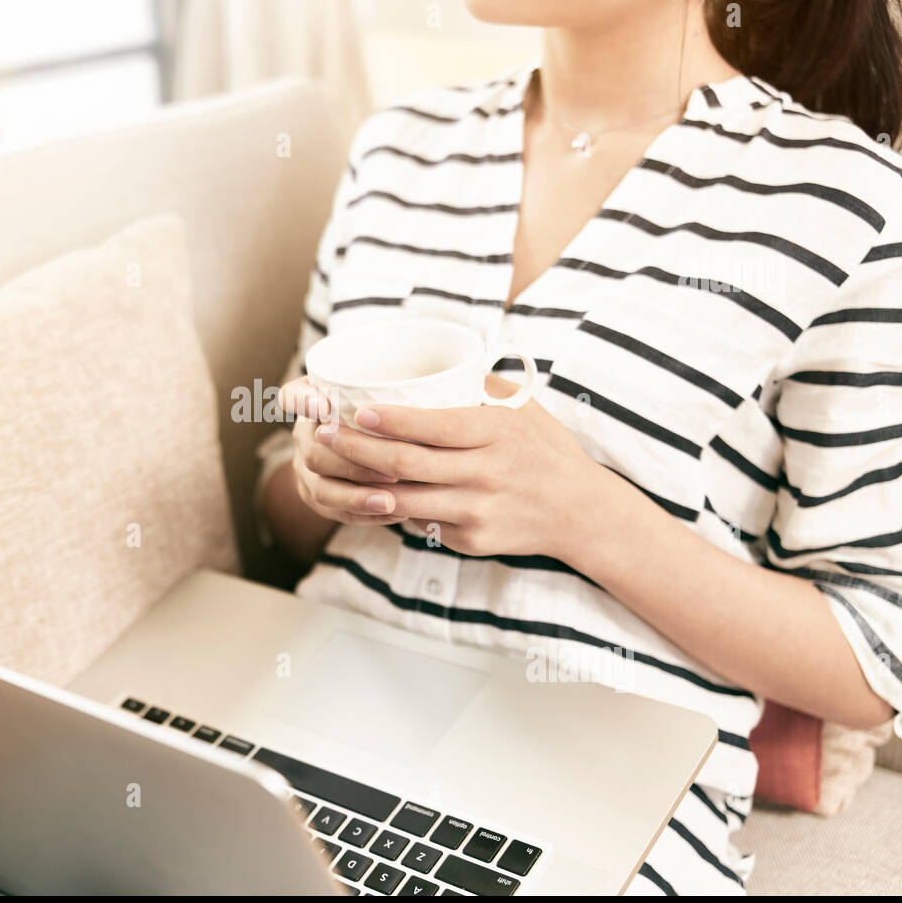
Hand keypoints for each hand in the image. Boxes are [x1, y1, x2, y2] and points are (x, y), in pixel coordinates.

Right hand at [278, 378, 408, 527]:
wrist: (373, 439)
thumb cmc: (384, 405)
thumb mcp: (383, 387)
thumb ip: (388, 385)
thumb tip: (428, 385)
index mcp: (310, 400)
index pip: (293, 396)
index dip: (303, 402)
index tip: (324, 406)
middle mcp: (304, 434)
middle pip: (315, 453)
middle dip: (353, 464)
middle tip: (393, 470)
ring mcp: (305, 468)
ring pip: (322, 488)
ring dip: (357, 497)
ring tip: (391, 502)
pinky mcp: (316, 495)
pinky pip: (335, 512)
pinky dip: (365, 515)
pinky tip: (396, 513)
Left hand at [313, 376, 600, 557]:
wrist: (579, 511)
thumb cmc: (543, 448)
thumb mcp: (521, 408)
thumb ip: (477, 386)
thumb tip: (427, 362)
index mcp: (497, 432)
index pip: (433, 426)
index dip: (389, 420)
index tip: (355, 410)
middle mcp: (487, 472)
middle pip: (407, 464)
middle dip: (356, 449)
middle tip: (322, 435)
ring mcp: (478, 510)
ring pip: (405, 499)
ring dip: (362, 484)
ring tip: (333, 465)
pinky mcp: (472, 540)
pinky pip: (422, 521)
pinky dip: (396, 507)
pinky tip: (370, 493)